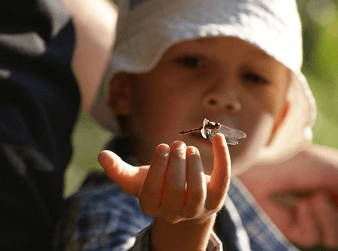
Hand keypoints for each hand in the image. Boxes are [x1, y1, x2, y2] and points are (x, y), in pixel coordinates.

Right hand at [98, 133, 230, 250]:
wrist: (186, 203)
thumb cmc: (159, 186)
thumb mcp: (138, 180)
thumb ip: (119, 170)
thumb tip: (101, 155)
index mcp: (152, 206)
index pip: (152, 190)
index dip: (157, 167)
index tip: (162, 147)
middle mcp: (174, 213)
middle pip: (175, 192)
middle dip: (176, 165)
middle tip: (177, 145)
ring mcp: (197, 209)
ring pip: (197, 191)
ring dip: (194, 166)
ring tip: (189, 148)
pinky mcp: (216, 200)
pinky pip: (222, 179)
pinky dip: (222, 157)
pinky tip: (219, 138)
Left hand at [238, 145, 337, 249]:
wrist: (266, 166)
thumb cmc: (303, 163)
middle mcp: (329, 209)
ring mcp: (311, 221)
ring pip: (336, 239)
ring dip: (329, 218)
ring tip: (313, 197)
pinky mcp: (294, 231)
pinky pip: (312, 238)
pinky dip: (310, 221)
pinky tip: (300, 205)